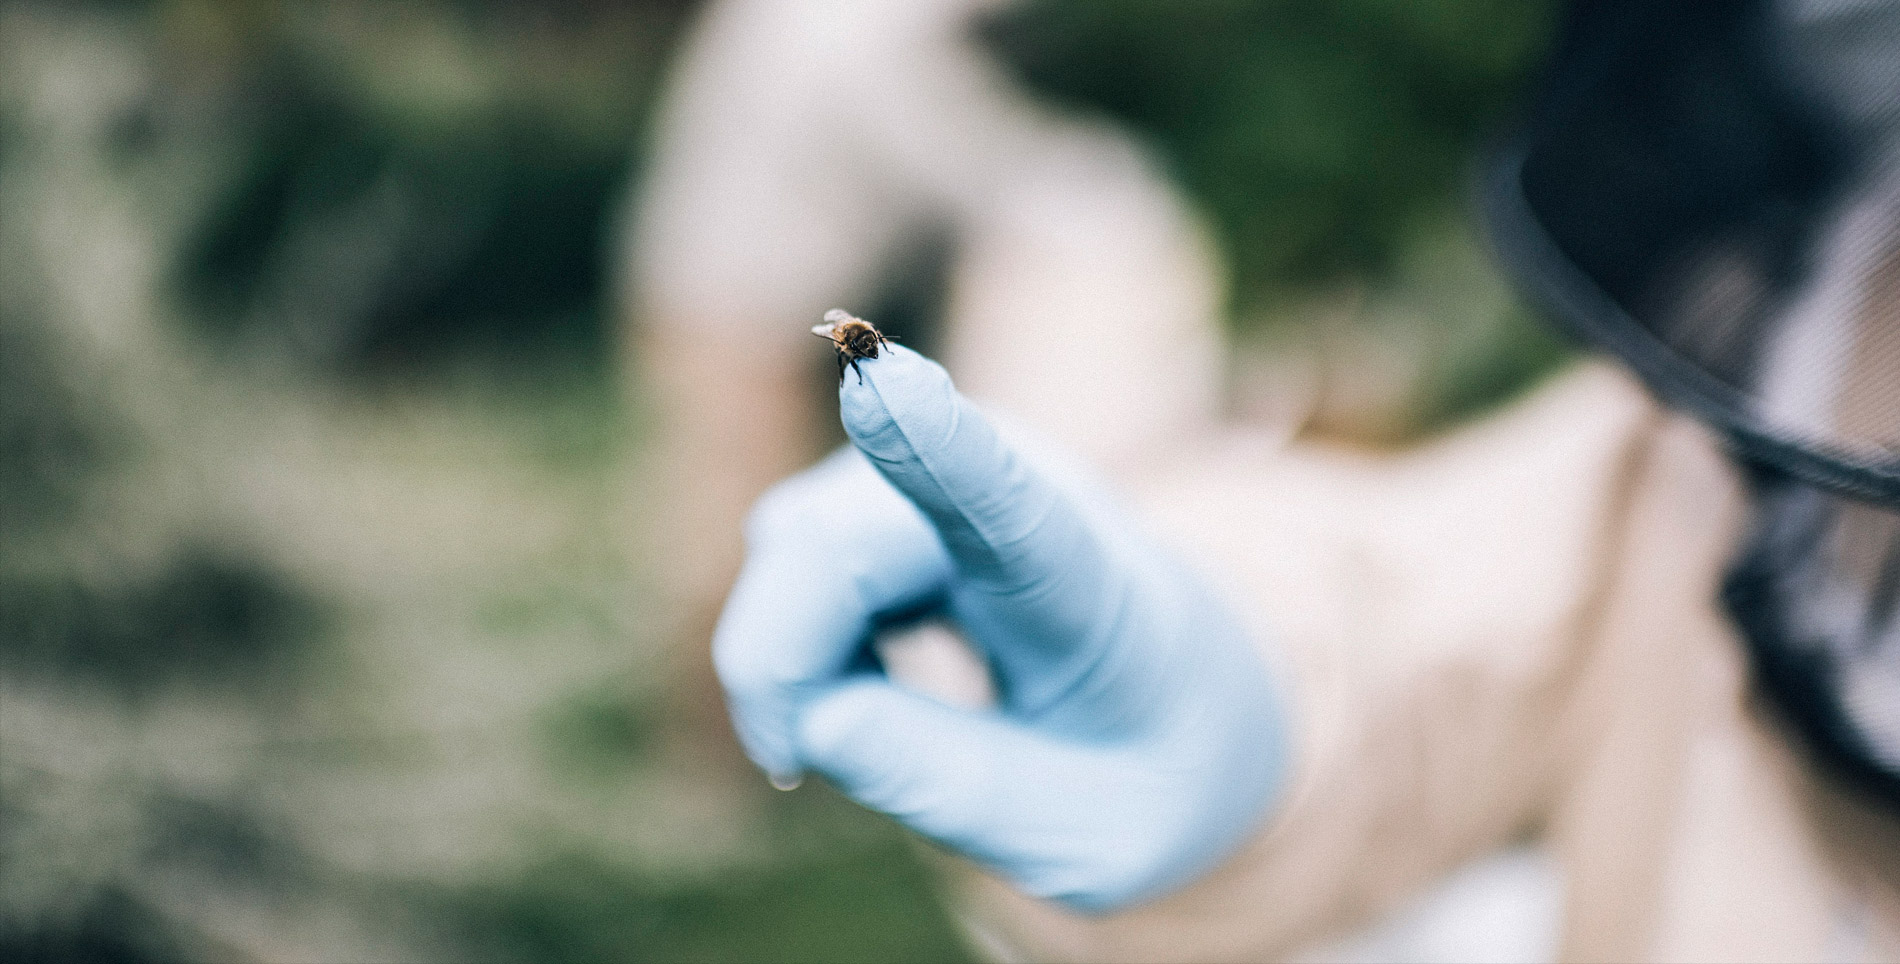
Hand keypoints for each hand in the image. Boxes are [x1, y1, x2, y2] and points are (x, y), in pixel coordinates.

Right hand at [713, 343, 1287, 911]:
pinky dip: (802, 635)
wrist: (1182, 699)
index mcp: (1097, 595)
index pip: (1015, 513)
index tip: (877, 377)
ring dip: (794, 651)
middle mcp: (1027, 498)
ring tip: (884, 732)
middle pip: (849, 540)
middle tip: (790, 763)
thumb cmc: (1141, 768)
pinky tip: (873, 681)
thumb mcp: (1089, 839)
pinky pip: (795, 550)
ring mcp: (954, 476)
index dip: (940, 448)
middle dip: (781, 652)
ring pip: (803, 537)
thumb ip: (962, 792)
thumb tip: (816, 722)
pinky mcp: (896, 486)